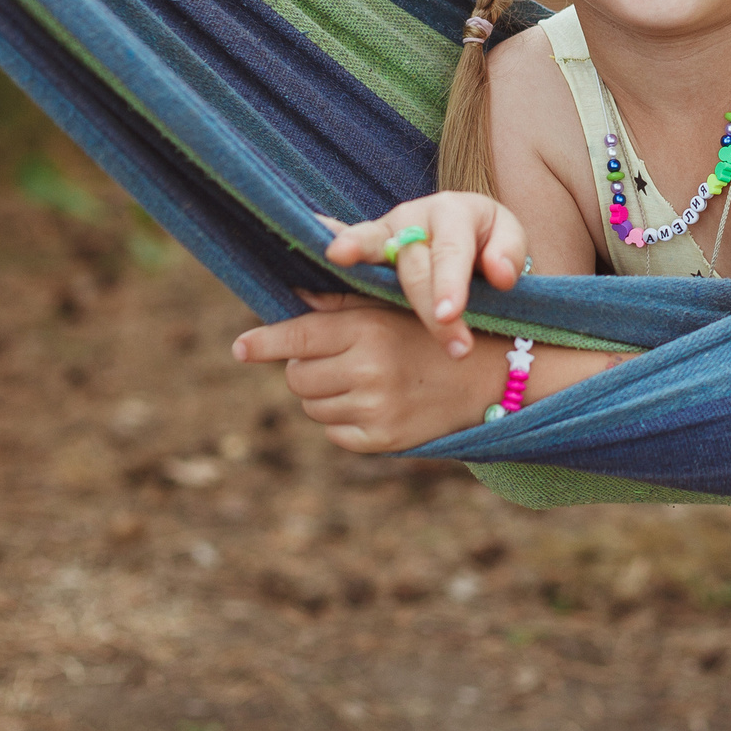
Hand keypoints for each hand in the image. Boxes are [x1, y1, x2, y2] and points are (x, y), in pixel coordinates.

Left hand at [231, 293, 493, 452]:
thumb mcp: (392, 305)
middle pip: (296, 375)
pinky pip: (333, 433)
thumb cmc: (432, 330)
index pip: (297, 337)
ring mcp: (375, 408)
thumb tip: (293, 289)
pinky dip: (341, 421)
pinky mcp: (382, 440)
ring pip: (311, 405)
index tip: (240, 347)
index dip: (263, 343)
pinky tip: (371, 403)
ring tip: (361, 379)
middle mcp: (368, 368)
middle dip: (304, 366)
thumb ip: (341, 300)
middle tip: (335, 357)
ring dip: (323, 393)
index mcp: (367, 328)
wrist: (490, 375)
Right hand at [320, 193, 528, 357]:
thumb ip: (508, 253)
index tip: (451, 315)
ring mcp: (384, 229)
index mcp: (454, 211)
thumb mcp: (508, 241)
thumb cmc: (489, 244)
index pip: (452, 251)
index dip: (450, 283)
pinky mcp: (363, 247)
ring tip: (338, 255)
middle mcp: (414, 215)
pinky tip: (311, 254)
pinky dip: (330, 245)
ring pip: (371, 243)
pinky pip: (344, 245)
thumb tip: (500, 274)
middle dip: (426, 303)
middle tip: (448, 344)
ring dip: (356, 251)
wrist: (466, 233)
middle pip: (414, 261)